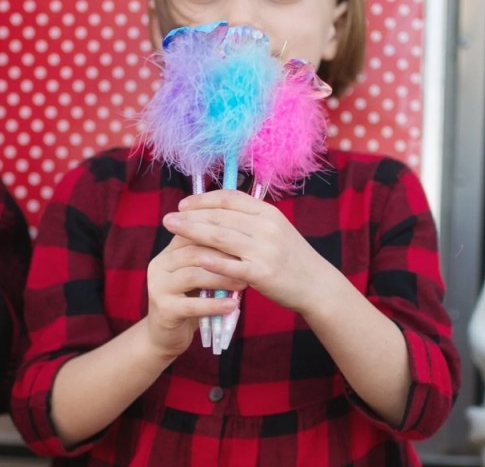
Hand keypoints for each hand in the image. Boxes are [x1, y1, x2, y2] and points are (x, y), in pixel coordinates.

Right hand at [145, 233, 242, 357]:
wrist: (164, 335)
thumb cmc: (189, 300)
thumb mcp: (198, 276)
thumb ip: (211, 260)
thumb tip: (244, 247)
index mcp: (169, 252)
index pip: (194, 234)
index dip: (219, 236)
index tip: (245, 239)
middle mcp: (160, 265)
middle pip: (193, 252)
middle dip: (223, 257)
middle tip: (248, 262)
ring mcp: (159, 287)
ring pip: (192, 276)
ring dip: (221, 279)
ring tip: (243, 284)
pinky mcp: (164, 310)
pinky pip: (192, 305)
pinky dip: (214, 305)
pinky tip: (232, 306)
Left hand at [162, 190, 326, 314]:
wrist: (316, 284)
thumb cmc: (290, 257)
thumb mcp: (274, 229)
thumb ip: (249, 219)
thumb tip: (217, 210)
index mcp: (267, 212)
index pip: (229, 198)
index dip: (203, 200)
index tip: (184, 204)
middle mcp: (266, 226)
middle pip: (220, 216)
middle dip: (190, 215)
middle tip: (168, 217)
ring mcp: (265, 249)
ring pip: (220, 236)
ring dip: (192, 231)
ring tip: (172, 229)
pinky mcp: (263, 272)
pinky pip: (232, 265)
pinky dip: (212, 260)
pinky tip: (195, 257)